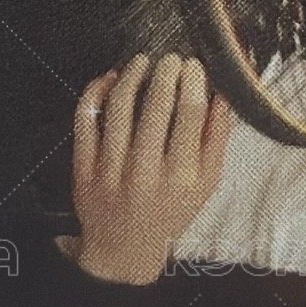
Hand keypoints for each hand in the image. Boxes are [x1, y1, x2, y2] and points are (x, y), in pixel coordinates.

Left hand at [70, 53, 230, 285]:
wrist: (124, 248)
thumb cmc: (172, 210)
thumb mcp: (206, 182)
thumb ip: (216, 138)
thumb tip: (222, 94)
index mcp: (181, 176)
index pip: (188, 115)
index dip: (192, 81)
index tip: (193, 64)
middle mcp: (145, 172)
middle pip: (155, 106)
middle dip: (165, 72)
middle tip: (170, 59)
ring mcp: (110, 170)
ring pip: (119, 108)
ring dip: (132, 76)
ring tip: (142, 61)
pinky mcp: (84, 168)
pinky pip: (86, 120)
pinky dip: (96, 92)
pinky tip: (111, 79)